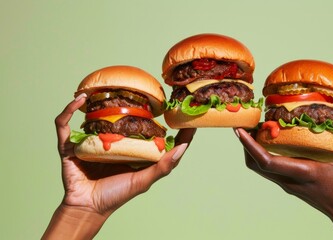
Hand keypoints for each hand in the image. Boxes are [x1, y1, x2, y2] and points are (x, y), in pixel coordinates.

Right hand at [43, 94, 195, 238]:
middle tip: (146, 86)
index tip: (180, 107)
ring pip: (95, 113)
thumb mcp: (143, 180)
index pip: (150, 129)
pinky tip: (81, 101)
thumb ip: (163, 166)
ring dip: (99, 99)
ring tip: (111, 85)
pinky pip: (65, 123)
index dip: (162, 119)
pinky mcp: (71, 144)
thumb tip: (182, 147)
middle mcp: (112, 139)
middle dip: (131, 99)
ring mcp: (91, 140)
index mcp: (130, 147)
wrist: (87, 207)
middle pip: (122, 114)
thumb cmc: (116, 195)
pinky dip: (69, 111)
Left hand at [235, 96, 332, 239]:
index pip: (266, 161)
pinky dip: (262, 154)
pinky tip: (271, 139)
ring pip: (259, 168)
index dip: (249, 145)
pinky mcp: (290, 185)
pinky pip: (268, 169)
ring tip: (254, 127)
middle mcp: (290, 180)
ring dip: (252, 149)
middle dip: (245, 144)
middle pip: (255, 164)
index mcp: (303, 173)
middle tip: (244, 121)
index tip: (239, 129)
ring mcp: (288, 185)